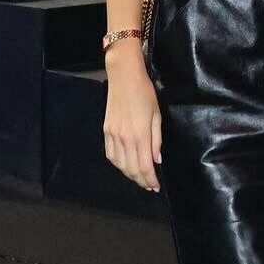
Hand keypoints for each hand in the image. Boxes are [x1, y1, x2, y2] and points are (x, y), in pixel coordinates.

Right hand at [102, 43, 161, 190]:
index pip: (144, 166)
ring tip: (139, 178)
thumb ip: (156, 140)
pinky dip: (118, 164)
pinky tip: (125, 166)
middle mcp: (124, 138)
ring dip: (130, 174)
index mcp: (139, 135)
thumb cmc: (145, 93)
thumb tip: (156, 160)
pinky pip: (111, 154)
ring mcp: (113, 135)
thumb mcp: (156, 115)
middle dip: (141, 180)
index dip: (150, 179)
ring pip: (120, 164)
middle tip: (149, 185)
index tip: (156, 186)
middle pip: (131, 168)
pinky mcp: (106, 130)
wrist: (124, 77)